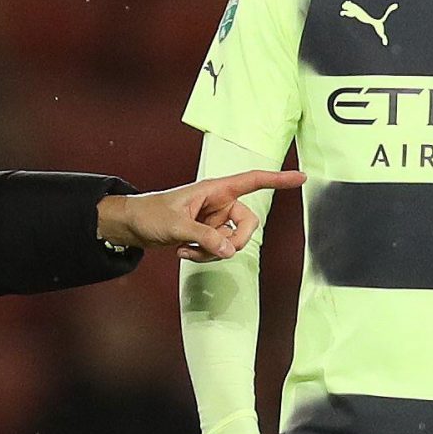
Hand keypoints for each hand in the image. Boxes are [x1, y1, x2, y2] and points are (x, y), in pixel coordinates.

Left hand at [99, 171, 302, 259]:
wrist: (132, 226)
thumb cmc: (150, 214)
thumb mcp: (177, 225)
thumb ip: (206, 237)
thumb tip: (230, 251)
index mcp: (215, 189)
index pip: (253, 181)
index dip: (277, 180)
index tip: (300, 178)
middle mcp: (219, 204)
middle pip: (248, 224)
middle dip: (235, 241)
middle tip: (217, 251)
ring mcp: (214, 221)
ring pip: (232, 242)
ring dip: (212, 252)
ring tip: (186, 249)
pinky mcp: (207, 235)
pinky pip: (218, 250)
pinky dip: (203, 255)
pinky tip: (183, 251)